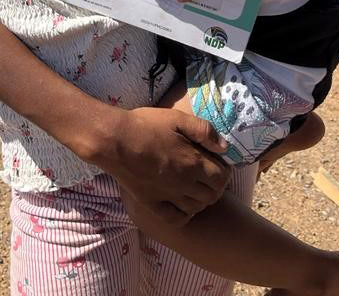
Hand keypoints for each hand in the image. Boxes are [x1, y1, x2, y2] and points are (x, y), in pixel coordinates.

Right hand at [91, 106, 230, 224]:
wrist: (114, 140)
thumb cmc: (145, 125)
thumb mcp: (177, 119)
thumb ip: (204, 131)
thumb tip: (224, 147)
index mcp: (193, 162)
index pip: (222, 177)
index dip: (225, 171)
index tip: (218, 163)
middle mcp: (184, 184)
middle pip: (212, 195)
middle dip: (216, 185)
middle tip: (208, 174)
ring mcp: (168, 197)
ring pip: (197, 208)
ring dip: (202, 199)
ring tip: (196, 186)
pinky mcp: (152, 204)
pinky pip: (176, 219)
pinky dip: (184, 214)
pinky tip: (181, 203)